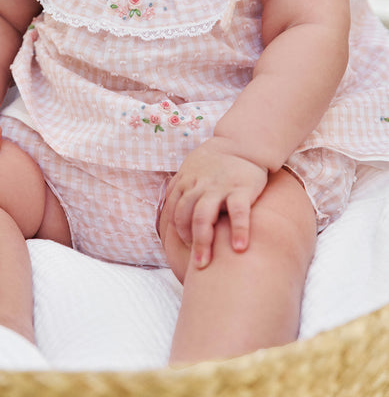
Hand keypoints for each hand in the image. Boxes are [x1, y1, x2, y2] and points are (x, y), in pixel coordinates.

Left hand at [163, 138, 267, 267]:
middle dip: (187, 241)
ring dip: (202, 241)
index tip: (184, 249)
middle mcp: (199, 186)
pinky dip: (238, 230)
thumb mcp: (192, 171)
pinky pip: (238, 211)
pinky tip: (240, 249)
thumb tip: (167, 218)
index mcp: (186, 182)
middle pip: (185, 215)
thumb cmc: (215, 165)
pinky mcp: (242, 189)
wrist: (243, 143)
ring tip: (206, 264)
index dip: (177, 231)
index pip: (173, 209)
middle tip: (196, 265)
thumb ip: (180, 190)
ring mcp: (219, 187)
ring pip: (203, 215)